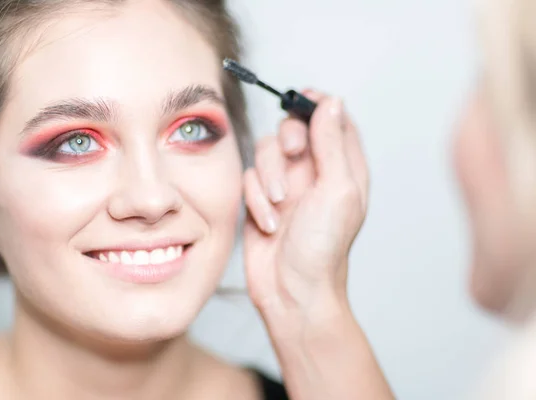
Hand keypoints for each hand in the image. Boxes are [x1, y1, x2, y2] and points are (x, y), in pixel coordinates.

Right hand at [243, 91, 368, 326]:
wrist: (291, 291)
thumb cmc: (323, 248)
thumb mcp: (337, 189)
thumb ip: (331, 143)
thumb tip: (332, 102)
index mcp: (343, 167)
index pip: (333, 120)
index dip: (318, 106)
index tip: (304, 103)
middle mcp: (313, 171)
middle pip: (294, 128)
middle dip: (288, 139)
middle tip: (292, 155)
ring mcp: (286, 185)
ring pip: (266, 151)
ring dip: (269, 176)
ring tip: (280, 205)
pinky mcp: (259, 199)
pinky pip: (249, 178)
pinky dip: (256, 199)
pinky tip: (269, 224)